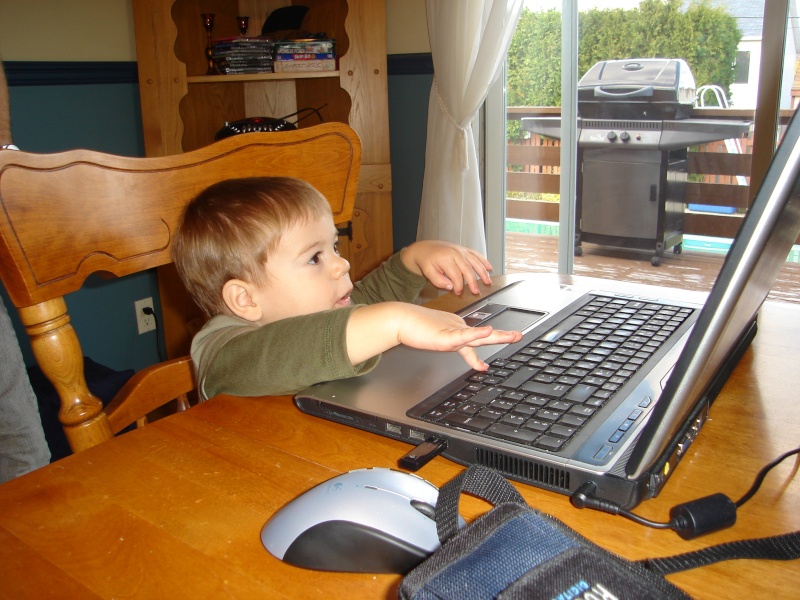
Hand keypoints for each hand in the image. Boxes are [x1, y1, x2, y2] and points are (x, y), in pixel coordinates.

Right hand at [347, 303, 522, 369]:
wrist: (400, 319)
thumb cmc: (413, 327)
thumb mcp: (433, 338)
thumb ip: (445, 342)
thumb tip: (444, 347)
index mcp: (454, 332)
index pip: (472, 345)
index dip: (479, 357)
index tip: (485, 367)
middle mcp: (457, 331)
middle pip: (483, 337)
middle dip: (502, 337)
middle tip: (517, 336)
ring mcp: (453, 332)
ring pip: (479, 336)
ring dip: (496, 336)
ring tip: (512, 336)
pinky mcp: (446, 335)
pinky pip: (464, 336)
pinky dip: (477, 334)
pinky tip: (486, 331)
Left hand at [401, 240, 492, 294]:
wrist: (425, 248)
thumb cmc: (427, 260)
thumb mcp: (428, 272)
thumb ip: (438, 281)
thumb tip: (451, 286)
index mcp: (445, 258)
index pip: (456, 275)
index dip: (458, 286)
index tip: (458, 292)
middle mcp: (455, 253)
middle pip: (467, 269)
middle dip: (472, 282)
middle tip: (475, 292)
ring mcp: (461, 250)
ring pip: (475, 261)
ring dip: (482, 272)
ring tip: (487, 282)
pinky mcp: (464, 249)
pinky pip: (476, 254)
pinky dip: (484, 261)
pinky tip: (489, 268)